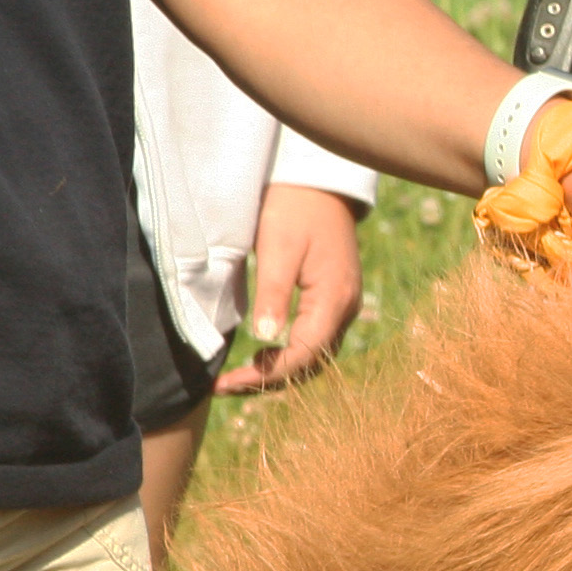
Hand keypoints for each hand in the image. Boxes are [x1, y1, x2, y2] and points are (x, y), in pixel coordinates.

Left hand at [216, 184, 362, 391]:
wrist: (320, 183)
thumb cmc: (294, 209)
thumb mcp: (277, 248)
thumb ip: (272, 295)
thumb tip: (265, 340)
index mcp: (333, 299)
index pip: (302, 355)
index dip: (265, 375)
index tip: (226, 384)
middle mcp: (346, 309)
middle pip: (312, 363)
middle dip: (270, 380)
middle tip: (225, 387)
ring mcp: (345, 306)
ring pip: (315, 356)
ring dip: (280, 370)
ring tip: (239, 376)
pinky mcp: (336, 301)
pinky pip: (316, 341)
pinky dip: (289, 355)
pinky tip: (263, 352)